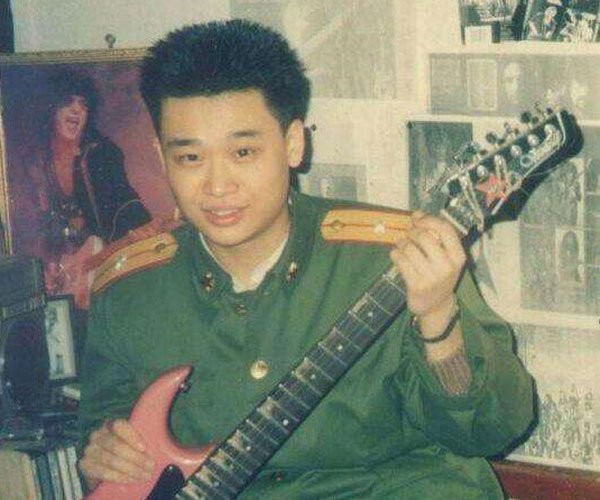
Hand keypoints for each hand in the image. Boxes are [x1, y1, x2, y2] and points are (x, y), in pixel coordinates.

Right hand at [79, 419, 154, 490]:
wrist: (105, 469)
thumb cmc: (125, 452)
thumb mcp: (133, 443)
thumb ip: (142, 441)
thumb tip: (163, 446)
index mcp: (110, 424)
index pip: (119, 425)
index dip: (131, 436)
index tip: (144, 448)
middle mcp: (98, 434)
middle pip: (116, 445)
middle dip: (136, 457)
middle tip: (150, 466)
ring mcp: (89, 449)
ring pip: (111, 460)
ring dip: (130, 469)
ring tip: (144, 475)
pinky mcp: (85, 465)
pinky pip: (103, 471)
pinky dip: (119, 477)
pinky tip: (130, 479)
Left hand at [389, 211, 465, 331]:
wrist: (436, 305)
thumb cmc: (440, 275)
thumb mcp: (447, 257)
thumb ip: (436, 236)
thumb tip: (416, 214)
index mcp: (458, 256)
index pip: (445, 229)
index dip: (428, 219)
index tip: (417, 218)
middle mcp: (447, 266)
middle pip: (424, 236)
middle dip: (411, 232)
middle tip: (407, 234)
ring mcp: (431, 277)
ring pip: (409, 248)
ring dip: (401, 243)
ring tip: (401, 245)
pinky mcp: (416, 285)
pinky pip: (400, 260)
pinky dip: (395, 254)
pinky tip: (397, 256)